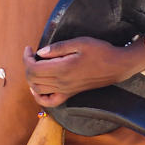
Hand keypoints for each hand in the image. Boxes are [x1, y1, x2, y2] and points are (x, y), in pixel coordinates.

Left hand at [23, 37, 144, 107]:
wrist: (117, 66)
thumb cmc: (101, 51)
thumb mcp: (80, 42)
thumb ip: (58, 48)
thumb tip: (40, 52)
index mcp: (62, 69)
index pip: (33, 68)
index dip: (26, 58)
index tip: (29, 49)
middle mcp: (62, 83)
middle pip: (32, 79)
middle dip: (27, 66)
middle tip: (32, 55)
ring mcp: (66, 90)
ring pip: (37, 90)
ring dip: (31, 79)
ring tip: (34, 66)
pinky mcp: (70, 94)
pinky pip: (50, 102)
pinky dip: (40, 97)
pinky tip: (37, 88)